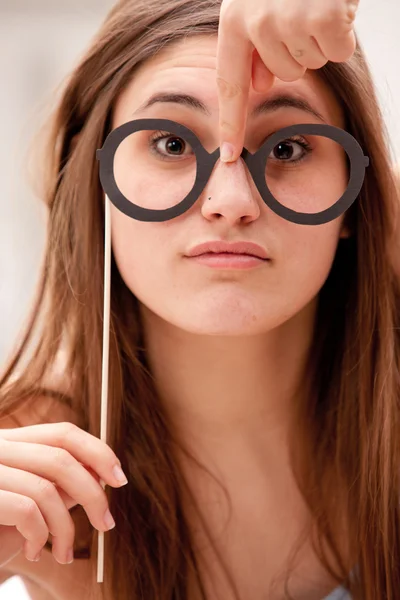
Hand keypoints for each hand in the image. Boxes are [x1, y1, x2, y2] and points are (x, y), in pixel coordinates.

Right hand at [0, 422, 127, 565]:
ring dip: (67, 528)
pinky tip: (37, 553)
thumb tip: (102, 475)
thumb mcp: (28, 501)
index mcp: (9, 442)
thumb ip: (58, 484)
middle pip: (61, 457)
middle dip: (93, 492)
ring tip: (64, 553)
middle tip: (107, 523)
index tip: (119, 478)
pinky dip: (41, 536)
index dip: (97, 451)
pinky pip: (27, 511)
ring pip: (47, 488)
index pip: (63, 432)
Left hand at [217, 0, 359, 161]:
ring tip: (317, 3)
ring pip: (312, 63)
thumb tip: (257, 86)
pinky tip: (337, 6)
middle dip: (298, 51)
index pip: (230, 83)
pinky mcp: (324, 17)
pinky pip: (339, 51)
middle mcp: (258, 23)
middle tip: (303, 12)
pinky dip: (344, 33)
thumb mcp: (259, 3)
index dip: (232, 121)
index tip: (230, 155)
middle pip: (284, 74)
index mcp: (235, 19)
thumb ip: (254, 43)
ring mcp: (291, 20)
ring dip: (320, 39)